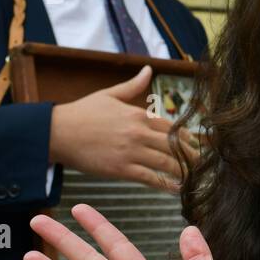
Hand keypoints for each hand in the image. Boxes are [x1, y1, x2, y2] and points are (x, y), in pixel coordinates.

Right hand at [49, 65, 197, 191]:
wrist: (56, 132)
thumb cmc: (81, 113)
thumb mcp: (109, 94)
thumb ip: (132, 86)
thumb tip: (148, 70)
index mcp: (137, 114)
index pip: (171, 127)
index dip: (185, 137)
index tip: (194, 145)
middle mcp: (138, 132)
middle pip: (174, 145)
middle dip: (191, 155)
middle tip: (203, 164)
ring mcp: (131, 151)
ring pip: (167, 162)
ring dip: (184, 171)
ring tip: (195, 177)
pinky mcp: (121, 169)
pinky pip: (151, 178)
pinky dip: (166, 184)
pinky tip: (177, 189)